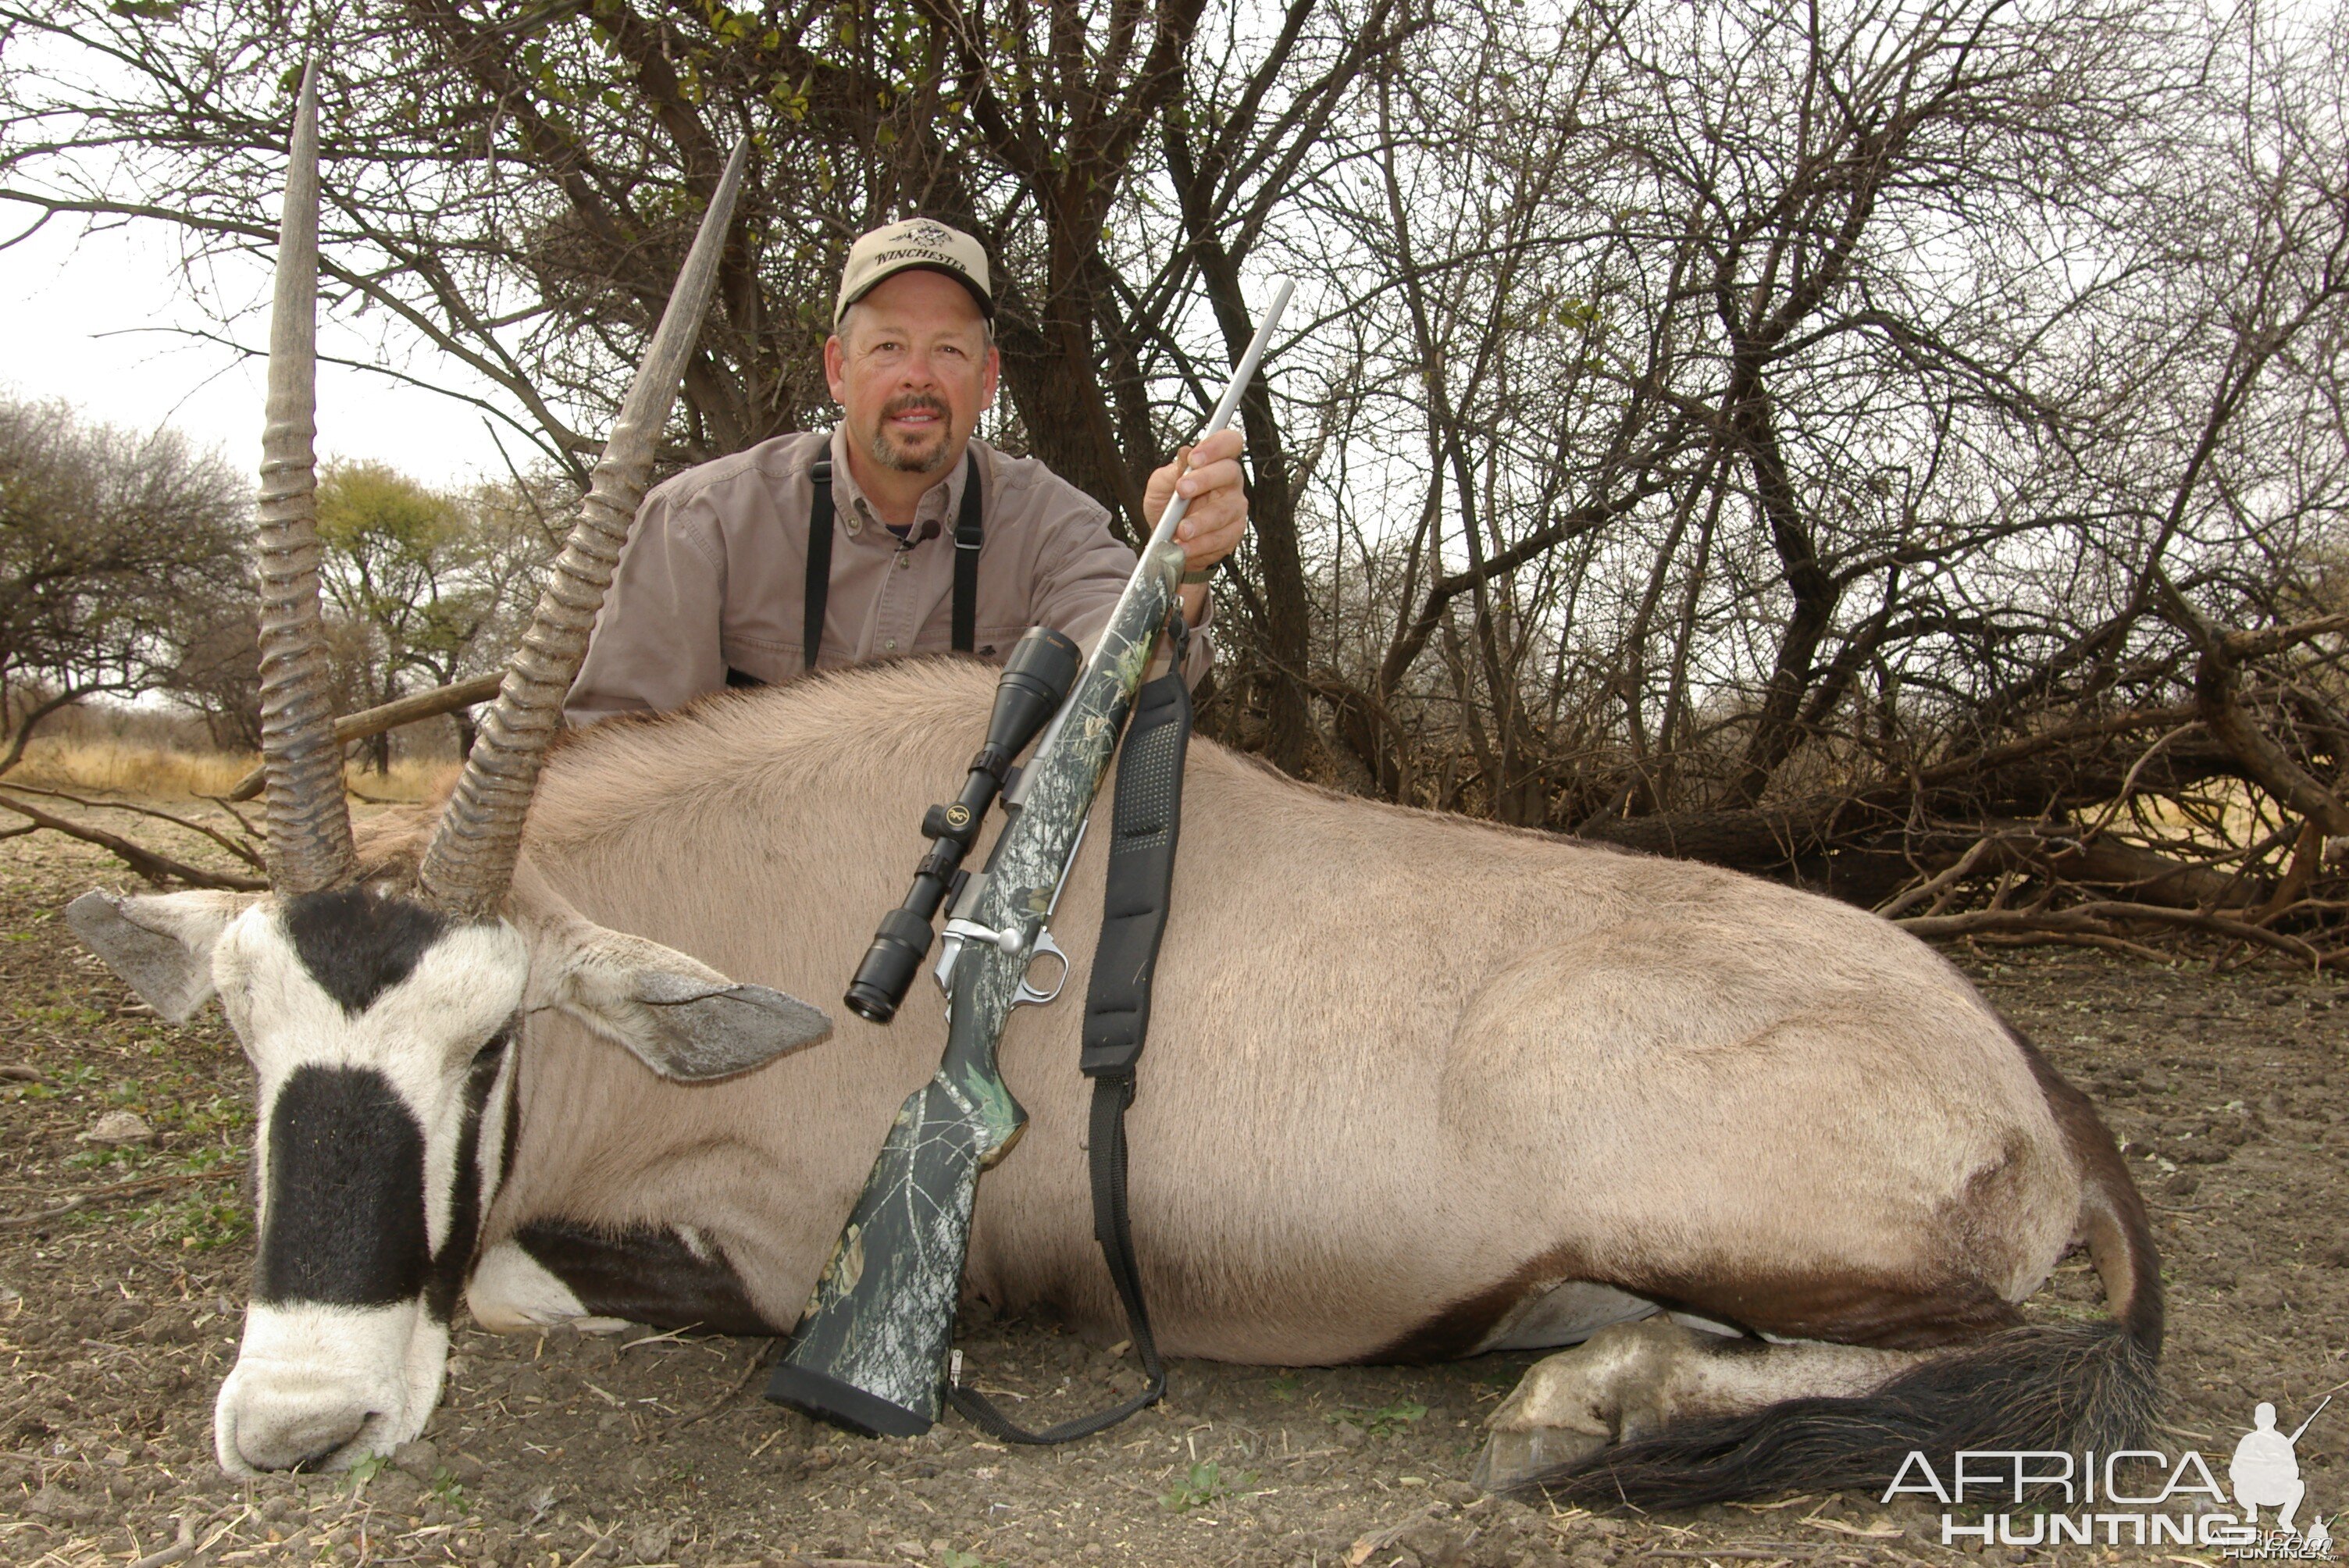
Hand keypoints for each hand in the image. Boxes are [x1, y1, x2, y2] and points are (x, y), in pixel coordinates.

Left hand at [1143, 427, 1247, 570]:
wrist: (1167, 542)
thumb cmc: (1167, 509)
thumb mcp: (1160, 487)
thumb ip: (1171, 471)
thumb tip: (1184, 453)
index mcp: (1215, 463)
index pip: (1229, 442)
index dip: (1216, 446)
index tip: (1194, 458)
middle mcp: (1229, 483)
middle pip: (1229, 472)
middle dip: (1205, 480)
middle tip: (1182, 490)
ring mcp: (1234, 509)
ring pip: (1224, 510)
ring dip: (1200, 521)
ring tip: (1181, 530)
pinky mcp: (1233, 534)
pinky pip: (1220, 538)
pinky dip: (1200, 544)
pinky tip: (1184, 545)